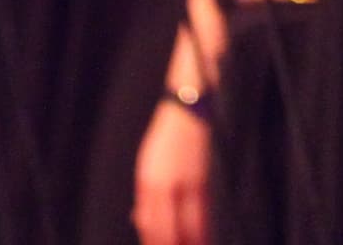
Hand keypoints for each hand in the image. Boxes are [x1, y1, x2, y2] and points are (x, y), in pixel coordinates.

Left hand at [131, 97, 211, 244]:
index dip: (152, 241)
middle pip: (165, 230)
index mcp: (147, 181)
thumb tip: (139, 219)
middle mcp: (164, 186)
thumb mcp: (148, 164)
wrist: (189, 110)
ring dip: (188, 243)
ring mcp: (186, 184)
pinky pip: (202, 214)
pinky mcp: (204, 179)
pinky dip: (201, 231)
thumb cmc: (167, 139)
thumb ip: (144, 192)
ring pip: (186, 227)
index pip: (148, 224)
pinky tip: (202, 239)